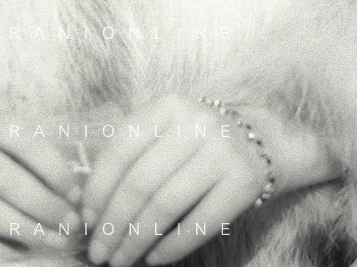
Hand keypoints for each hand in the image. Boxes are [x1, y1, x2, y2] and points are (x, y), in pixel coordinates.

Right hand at [0, 105, 85, 262]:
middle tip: (74, 225)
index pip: (25, 141)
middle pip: (8, 180)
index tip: (77, 194)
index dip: (56, 171)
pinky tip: (21, 254)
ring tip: (57, 241)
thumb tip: (74, 187)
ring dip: (30, 231)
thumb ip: (21, 151)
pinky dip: (0, 252)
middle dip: (47, 207)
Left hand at [81, 95, 339, 266]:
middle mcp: (197, 123)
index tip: (86, 218)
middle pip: (140, 183)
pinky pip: (197, 225)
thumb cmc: (203, 137)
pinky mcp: (243, 184)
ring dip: (135, 241)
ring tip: (119, 261)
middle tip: (98, 252)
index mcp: (170, 104)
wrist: (270, 139)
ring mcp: (222, 152)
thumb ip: (136, 150)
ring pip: (164, 207)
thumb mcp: (171, 125)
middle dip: (112, 224)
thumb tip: (90, 203)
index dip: (100, 187)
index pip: (122, 147)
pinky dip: (169, 248)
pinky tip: (152, 259)